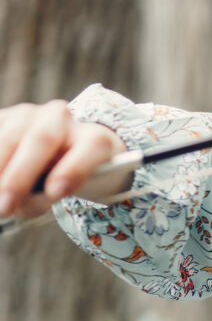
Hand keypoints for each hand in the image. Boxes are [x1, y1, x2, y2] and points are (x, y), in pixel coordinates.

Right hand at [0, 100, 126, 217]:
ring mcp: (29, 113)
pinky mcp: (4, 116)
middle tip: (5, 206)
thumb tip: (16, 200)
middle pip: (44, 138)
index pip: (93, 146)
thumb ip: (43, 196)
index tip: (55, 193)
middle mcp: (61, 118)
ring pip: (10, 136)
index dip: (75, 168)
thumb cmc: (59, 177)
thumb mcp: (59, 190)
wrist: (51, 149)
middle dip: (20, 176)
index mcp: (91, 137)